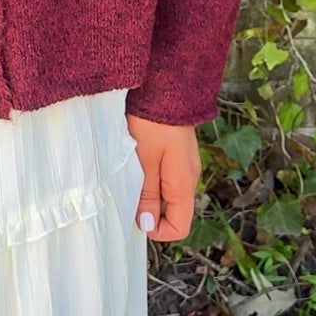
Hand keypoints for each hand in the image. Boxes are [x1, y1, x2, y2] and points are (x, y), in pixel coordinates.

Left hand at [126, 116, 200, 241]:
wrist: (165, 85)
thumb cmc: (152, 122)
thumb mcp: (143, 161)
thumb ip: (146, 195)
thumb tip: (147, 226)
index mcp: (184, 184)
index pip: (180, 227)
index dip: (157, 230)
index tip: (135, 217)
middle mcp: (189, 177)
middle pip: (173, 211)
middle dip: (150, 211)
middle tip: (127, 193)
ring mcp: (185, 164)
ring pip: (167, 193)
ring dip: (148, 192)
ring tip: (129, 174)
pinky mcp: (177, 152)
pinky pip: (166, 176)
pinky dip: (151, 177)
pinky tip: (136, 162)